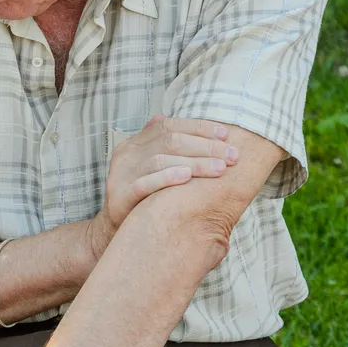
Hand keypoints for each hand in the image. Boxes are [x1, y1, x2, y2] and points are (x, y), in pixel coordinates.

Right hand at [90, 116, 238, 256]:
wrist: (115, 229)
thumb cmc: (142, 195)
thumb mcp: (149, 166)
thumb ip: (159, 144)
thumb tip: (164, 117)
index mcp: (135, 143)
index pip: (169, 125)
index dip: (199, 127)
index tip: (225, 135)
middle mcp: (126, 154)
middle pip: (170, 140)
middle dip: (205, 146)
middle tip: (232, 155)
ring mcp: (121, 174)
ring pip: (161, 160)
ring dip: (196, 163)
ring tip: (220, 169)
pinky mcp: (120, 196)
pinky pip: (146, 183)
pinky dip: (168, 178)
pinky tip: (188, 178)